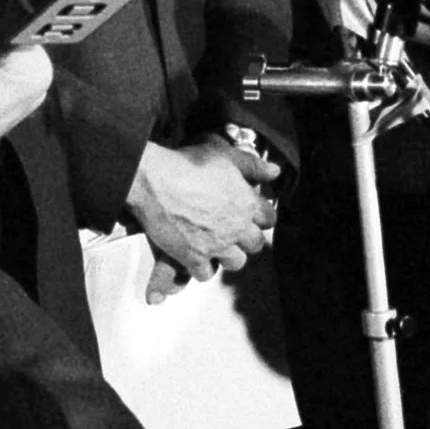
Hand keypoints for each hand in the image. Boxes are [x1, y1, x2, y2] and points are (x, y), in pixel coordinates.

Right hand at [128, 132, 282, 302]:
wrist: (154, 180)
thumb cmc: (187, 164)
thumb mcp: (224, 154)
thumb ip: (253, 165)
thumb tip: (275, 172)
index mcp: (247, 203)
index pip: (269, 219)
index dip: (260, 216)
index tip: (251, 215)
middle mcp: (236, 227)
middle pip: (255, 245)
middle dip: (246, 239)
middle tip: (233, 231)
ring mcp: (217, 245)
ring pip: (236, 263)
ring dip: (228, 255)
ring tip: (217, 245)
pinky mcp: (194, 257)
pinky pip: (206, 274)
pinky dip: (201, 267)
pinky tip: (196, 256)